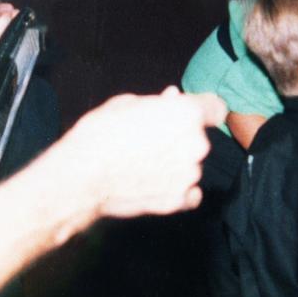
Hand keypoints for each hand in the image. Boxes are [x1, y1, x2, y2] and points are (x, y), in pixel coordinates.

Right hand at [61, 87, 227, 218]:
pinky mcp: (179, 199)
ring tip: (141, 165)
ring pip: (191, 166)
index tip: (190, 115)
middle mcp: (197, 144)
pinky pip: (190, 194)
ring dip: (175, 165)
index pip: (216, 108)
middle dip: (180, 138)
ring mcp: (190, 174)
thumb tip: (173, 97)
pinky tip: (156, 186)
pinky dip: (178, 191)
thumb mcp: (126, 104)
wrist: (81, 175)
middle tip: (149, 141)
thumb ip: (157, 101)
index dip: (203, 110)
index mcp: (187, 114)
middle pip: (199, 139)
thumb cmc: (100, 134)